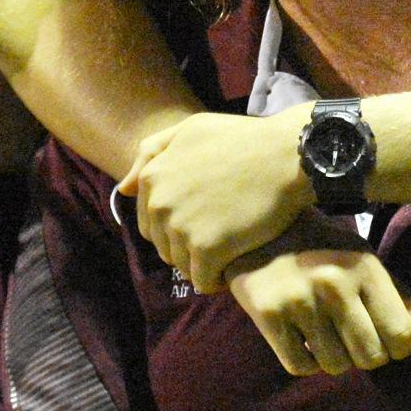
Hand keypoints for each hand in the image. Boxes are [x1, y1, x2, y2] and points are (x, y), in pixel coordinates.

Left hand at [121, 111, 311, 290]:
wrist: (286, 155)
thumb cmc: (244, 139)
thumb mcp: (190, 130)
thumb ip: (153, 152)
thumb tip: (124, 188)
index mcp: (152, 176)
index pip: (150, 223)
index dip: (177, 228)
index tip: (205, 223)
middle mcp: (159, 203)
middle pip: (164, 247)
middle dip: (187, 248)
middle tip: (221, 236)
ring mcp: (181, 227)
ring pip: (182, 265)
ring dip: (202, 265)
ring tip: (229, 250)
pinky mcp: (207, 249)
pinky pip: (202, 280)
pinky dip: (216, 280)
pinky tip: (233, 266)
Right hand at [227, 216, 410, 375]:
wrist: (259, 232)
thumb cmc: (323, 250)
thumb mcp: (365, 263)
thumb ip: (400, 298)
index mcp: (365, 269)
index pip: (400, 336)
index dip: (398, 347)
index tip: (385, 337)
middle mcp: (334, 284)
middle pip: (370, 358)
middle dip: (366, 354)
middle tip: (352, 336)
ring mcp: (299, 301)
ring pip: (335, 366)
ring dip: (333, 358)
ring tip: (324, 332)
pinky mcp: (268, 315)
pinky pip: (301, 367)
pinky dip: (305, 361)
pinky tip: (301, 336)